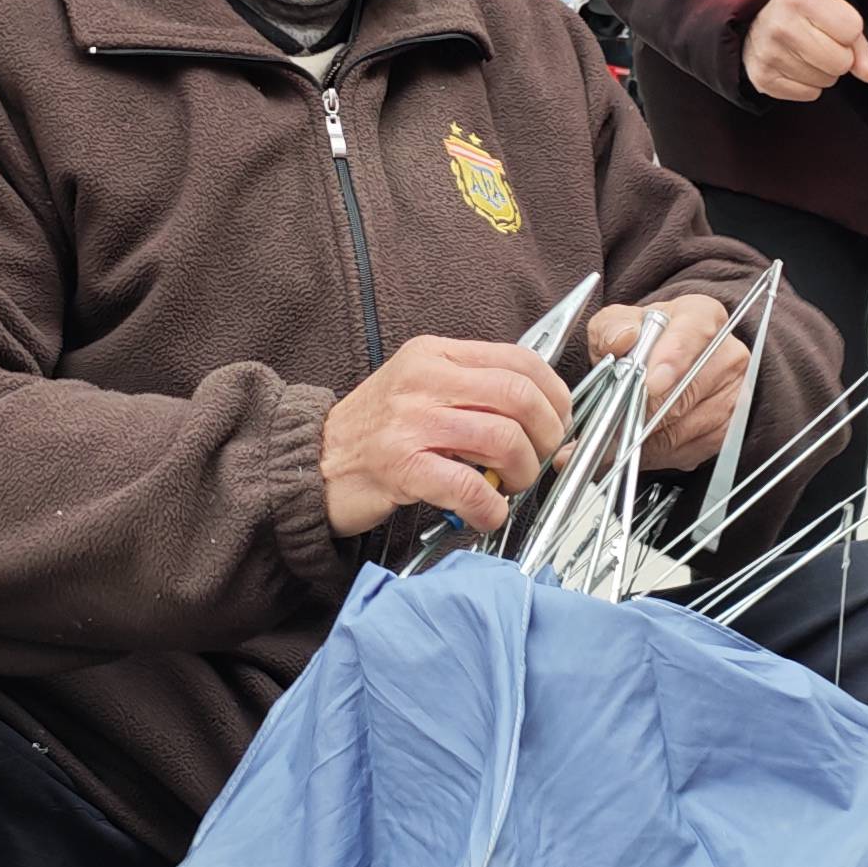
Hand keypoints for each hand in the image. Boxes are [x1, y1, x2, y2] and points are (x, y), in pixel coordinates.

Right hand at [322, 337, 575, 537]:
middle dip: (546, 436)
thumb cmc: (372, 432)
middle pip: (520, 397)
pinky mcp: (401, 466)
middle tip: (538, 460)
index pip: (519, 360)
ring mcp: (410, 421)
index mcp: (434, 353)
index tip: (557, 423)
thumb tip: (538, 410)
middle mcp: (423, 379)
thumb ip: (471, 388)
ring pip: (503, 438)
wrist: (310, 464)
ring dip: (520, 473)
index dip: (554, 396)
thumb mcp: (419, 387)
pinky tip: (485, 513)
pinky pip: (469, 486)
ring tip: (506, 487)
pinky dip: (490, 507)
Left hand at [589, 294, 741, 471]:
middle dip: (646, 406)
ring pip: (686, 424)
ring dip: (647, 432)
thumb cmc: (641, 343)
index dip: (672, 359)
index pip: (695, 334)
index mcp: (703, 316)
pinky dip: (659, 450)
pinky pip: (689, 448)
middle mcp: (728, 353)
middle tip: (614, 416)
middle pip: (688, 389)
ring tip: (620, 428)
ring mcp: (734, 393)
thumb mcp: (616, 324)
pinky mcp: (728, 429)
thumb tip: (622, 338)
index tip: (651, 383)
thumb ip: (611, 327)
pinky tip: (642, 440)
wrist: (661, 367)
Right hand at [743, 0, 867, 101]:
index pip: (852, 30)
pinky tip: (794, 66)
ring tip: (806, 53)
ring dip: (824, 71)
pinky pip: (810, 94)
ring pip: (827, 81)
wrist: (755, 18)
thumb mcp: (831, 10)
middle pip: (841, 62)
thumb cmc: (803, 13)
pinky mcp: (762, 78)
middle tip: (822, 44)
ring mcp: (768, 53)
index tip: (833, 27)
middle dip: (840, 57)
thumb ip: (859, 43)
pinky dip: (808, 84)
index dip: (849, 33)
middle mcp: (781, 24)